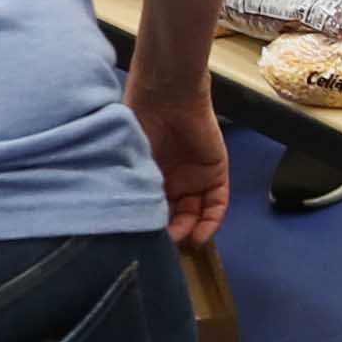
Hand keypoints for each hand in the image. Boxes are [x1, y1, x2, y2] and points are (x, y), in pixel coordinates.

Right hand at [131, 62, 229, 247]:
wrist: (165, 93)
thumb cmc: (138, 120)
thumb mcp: (128, 158)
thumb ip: (131, 184)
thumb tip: (125, 218)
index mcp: (149, 175)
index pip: (152, 209)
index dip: (148, 226)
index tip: (141, 242)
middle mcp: (172, 179)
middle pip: (174, 216)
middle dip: (169, 234)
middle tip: (162, 248)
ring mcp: (195, 176)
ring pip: (196, 213)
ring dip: (191, 232)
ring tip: (182, 246)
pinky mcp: (216, 172)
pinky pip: (217, 203)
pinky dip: (211, 221)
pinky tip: (200, 235)